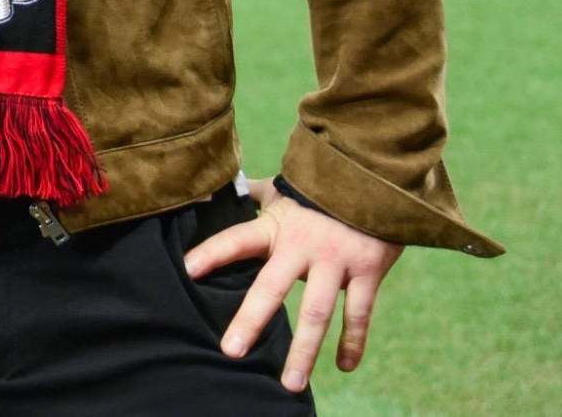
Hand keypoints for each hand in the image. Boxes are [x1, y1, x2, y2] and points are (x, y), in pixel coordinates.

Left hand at [183, 178, 403, 392]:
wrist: (374, 178)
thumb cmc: (320, 188)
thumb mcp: (284, 190)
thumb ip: (254, 194)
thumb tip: (219, 188)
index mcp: (276, 227)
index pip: (236, 239)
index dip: (212, 253)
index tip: (186, 270)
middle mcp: (302, 246)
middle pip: (271, 287)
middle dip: (251, 320)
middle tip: (231, 351)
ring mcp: (336, 260)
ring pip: (317, 312)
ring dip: (304, 350)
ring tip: (289, 383)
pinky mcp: (368, 271)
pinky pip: (359, 313)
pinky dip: (353, 342)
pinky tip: (345, 366)